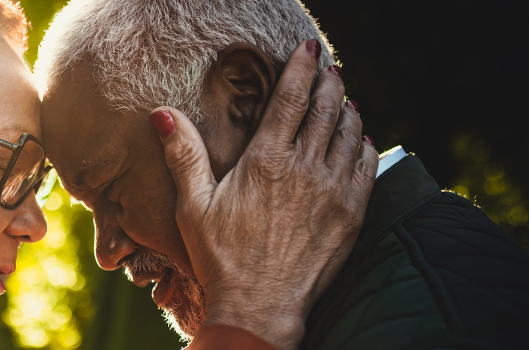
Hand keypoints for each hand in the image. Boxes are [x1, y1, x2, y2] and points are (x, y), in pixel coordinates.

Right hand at [152, 40, 376, 349]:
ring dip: (348, 110)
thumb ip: (183, 155)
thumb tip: (162, 113)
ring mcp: (333, 191)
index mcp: (266, 160)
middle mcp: (305, 169)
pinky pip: (366, 168)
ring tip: (345, 98)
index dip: (300, 68)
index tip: (305, 50)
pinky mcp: (351, 215)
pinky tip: (361, 140)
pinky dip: (364, 146)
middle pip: (325, 109)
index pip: (290, 98)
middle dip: (329, 82)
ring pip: (350, 134)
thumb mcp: (191, 205)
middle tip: (330, 67)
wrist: (260, 306)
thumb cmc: (220, 257)